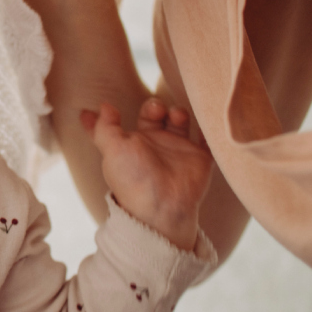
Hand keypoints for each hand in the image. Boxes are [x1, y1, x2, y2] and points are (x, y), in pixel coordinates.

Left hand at [82, 98, 210, 250]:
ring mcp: (179, 150)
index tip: (107, 105)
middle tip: (156, 110)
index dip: (115, 114)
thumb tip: (102, 106)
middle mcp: (155, 145)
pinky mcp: (200, 157)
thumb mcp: (111, 150)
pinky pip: (208, 137)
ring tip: (176, 116)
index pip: (121, 124)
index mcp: (132, 144)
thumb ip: (104, 127)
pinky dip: (209, 125)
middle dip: (155, 105)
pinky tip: (204, 115)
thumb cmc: (134, 179)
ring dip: (179, 111)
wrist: (164, 207)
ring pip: (180, 120)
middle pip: (155, 115)